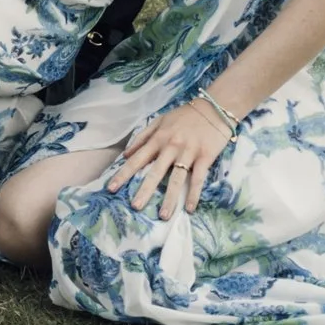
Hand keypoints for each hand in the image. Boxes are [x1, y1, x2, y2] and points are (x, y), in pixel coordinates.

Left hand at [104, 96, 235, 218]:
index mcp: (158, 138)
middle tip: (135, 206)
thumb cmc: (184, 116)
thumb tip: (126, 154)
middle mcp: (171, 146)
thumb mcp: (160, 121)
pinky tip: (189, 208)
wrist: (213, 109)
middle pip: (155, 171)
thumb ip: (142, 137)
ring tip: (163, 215)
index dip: (124, 173)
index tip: (111, 188)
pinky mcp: (205, 157)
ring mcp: (188, 152)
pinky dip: (193, 194)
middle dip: (144, 189)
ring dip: (170, 198)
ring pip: (176, 178)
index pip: (137, 159)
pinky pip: (198, 178)